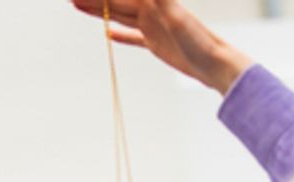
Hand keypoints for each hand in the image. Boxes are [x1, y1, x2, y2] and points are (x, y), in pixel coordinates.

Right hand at [69, 0, 253, 93]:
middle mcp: (150, 10)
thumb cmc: (200, 40)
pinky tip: (107, 32)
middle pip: (114, 1)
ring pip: (118, 15)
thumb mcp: (175, 15)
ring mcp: (152, 26)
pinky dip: (120, 34)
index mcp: (152, 1)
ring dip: (99, 11)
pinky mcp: (156, 44)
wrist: (216, 64)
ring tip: (77, 4)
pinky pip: (132, 37)